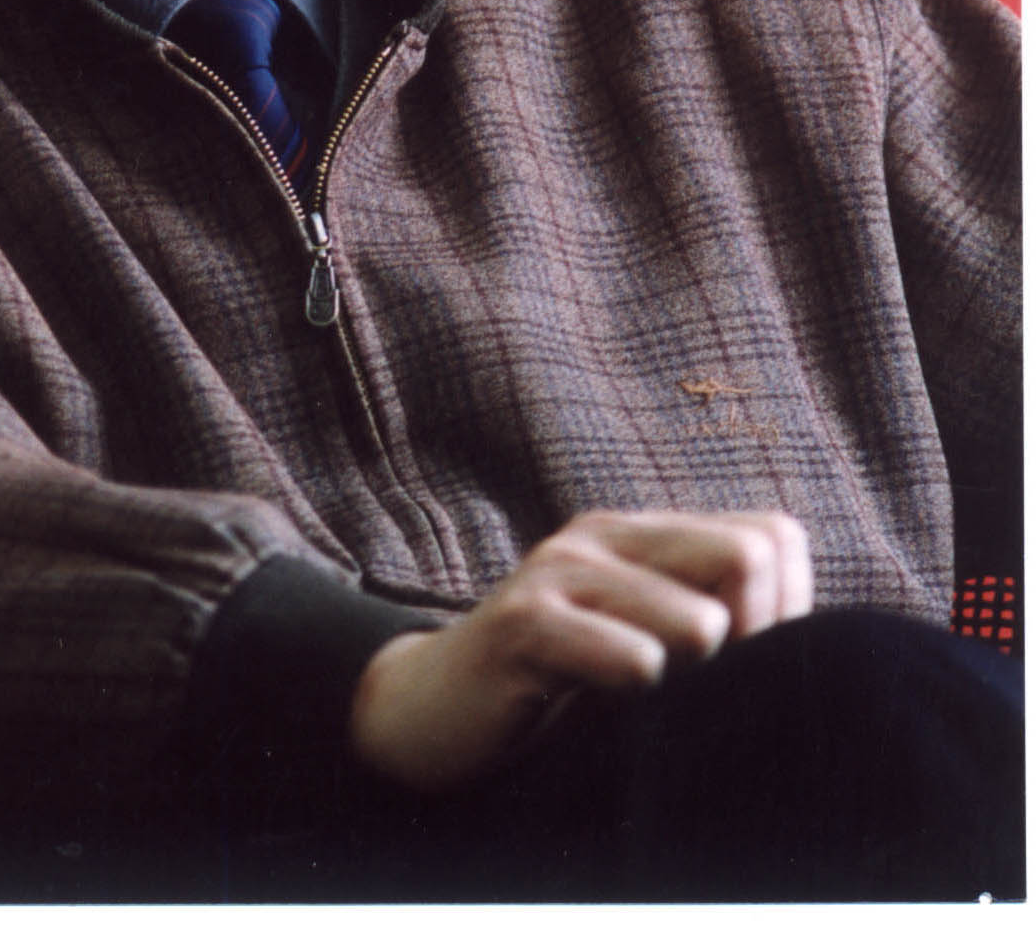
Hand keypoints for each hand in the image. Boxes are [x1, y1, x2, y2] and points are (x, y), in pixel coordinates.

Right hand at [349, 508, 811, 792]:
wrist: (433, 710)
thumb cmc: (554, 689)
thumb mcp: (639, 647)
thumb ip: (709, 628)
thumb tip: (812, 654)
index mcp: (645, 535)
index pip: (775, 539)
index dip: (787, 616)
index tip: (750, 673)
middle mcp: (608, 536)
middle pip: (751, 558)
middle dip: (760, 644)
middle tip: (723, 698)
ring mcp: (561, 572)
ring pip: (697, 614)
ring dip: (705, 678)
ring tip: (672, 705)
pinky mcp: (521, 624)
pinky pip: (613, 647)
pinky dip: (636, 677)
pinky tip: (628, 698)